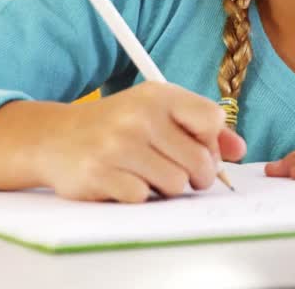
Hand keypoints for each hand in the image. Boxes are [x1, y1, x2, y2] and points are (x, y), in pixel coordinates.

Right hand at [25, 83, 245, 202]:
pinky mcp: (101, 175)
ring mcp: (118, 146)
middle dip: (195, 175)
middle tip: (178, 172)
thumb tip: (239, 149)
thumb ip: (199, 127)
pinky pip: (144, 198)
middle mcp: (138, 117)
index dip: (210, 142)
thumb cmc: (114, 126)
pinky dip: (138, 195)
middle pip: (200, 161)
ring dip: (166, 188)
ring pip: (176, 184)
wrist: (54, 137)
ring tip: (146, 174)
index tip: (195, 146)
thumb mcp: (155, 112)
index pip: (212, 120)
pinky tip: (123, 181)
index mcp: (157, 95)